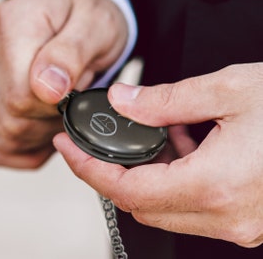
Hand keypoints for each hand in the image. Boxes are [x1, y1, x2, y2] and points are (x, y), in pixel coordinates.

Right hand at [0, 0, 126, 167]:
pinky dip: (21, 149)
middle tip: (69, 106)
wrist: (72, 13)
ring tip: (57, 115)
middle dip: (49, 124)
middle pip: (10, 121)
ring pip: (1, 136)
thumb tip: (48, 90)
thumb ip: (71, 54)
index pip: (21, 96)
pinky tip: (42, 134)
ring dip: (37, 137)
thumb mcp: (95, 26)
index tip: (74, 98)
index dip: (55, 110)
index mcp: (12, 23)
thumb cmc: (86, 18)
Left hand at [54, 63, 262, 246]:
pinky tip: (182, 147)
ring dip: (147, 173)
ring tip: (153, 135)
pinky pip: (189, 204)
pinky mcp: (244, 216)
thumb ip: (165, 99)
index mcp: (218, 184)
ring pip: (163, 205)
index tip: (68, 149)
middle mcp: (227, 215)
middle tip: (103, 141)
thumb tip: (124, 100)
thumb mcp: (228, 90)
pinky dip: (173, 177)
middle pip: (140, 203)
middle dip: (113, 172)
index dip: (89, 170)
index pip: (128, 190)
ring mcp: (237, 222)